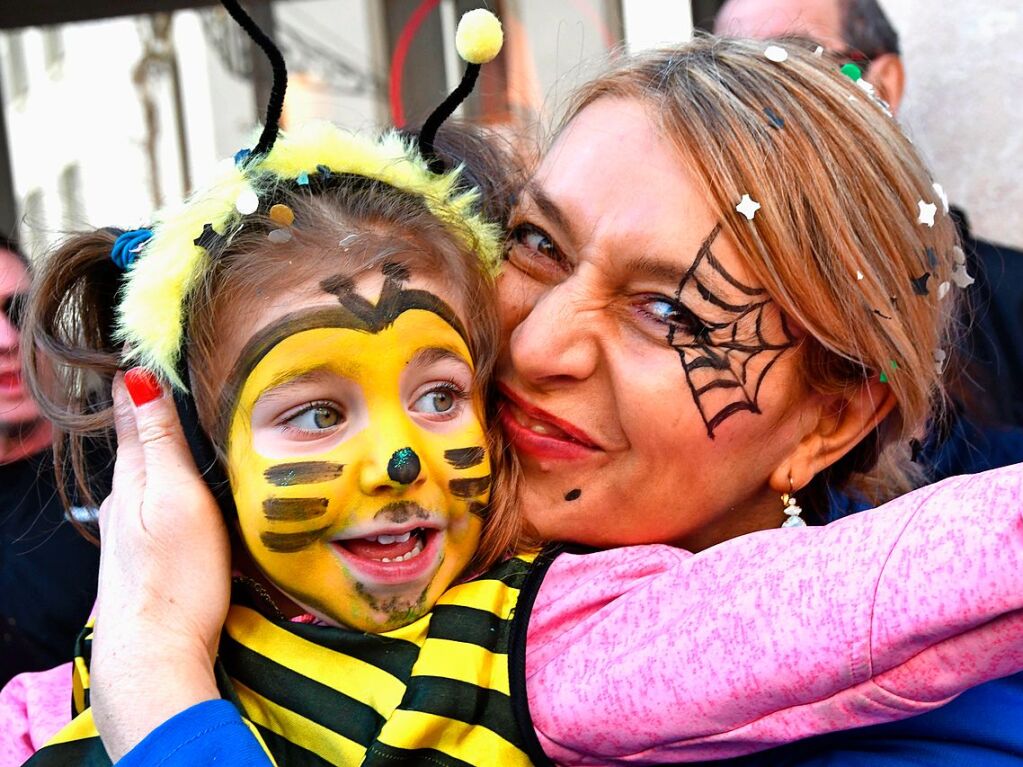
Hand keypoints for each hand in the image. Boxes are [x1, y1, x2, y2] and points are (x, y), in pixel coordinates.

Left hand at [90, 369, 229, 758]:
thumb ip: (158, 441)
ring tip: (202, 434)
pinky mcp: (149, 560)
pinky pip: (162, 509)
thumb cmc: (176, 578)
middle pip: (142, 448)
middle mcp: (124, 503)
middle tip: (191, 384)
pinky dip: (176, 491)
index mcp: (130, 480)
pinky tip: (196, 499)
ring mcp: (133, 534)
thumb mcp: (174, 497)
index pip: (131, 415)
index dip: (143, 384)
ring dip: (171, 457)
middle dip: (162, 418)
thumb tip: (135, 376)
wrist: (156, 657)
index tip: (154, 350)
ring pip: (153, 481)